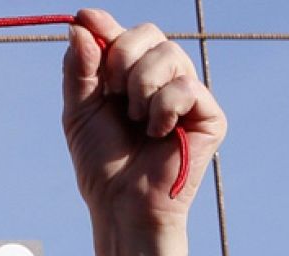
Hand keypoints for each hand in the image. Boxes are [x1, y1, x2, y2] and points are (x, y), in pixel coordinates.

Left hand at [62, 9, 224, 228]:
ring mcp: (189, 94)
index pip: (126, 34)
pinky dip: (162, 109)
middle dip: (121, 59)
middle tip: (112, 93)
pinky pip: (186, 87)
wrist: (120, 203)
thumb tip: (81, 22)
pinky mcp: (209, 114)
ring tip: (135, 121)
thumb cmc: (101, 161)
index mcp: (132, 75)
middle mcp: (164, 78)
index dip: (106, 25)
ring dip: (140, 88)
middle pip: (149, 33)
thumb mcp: (79, 110)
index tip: (86, 18)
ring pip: (169, 55)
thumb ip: (80, 68)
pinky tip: (157, 133)